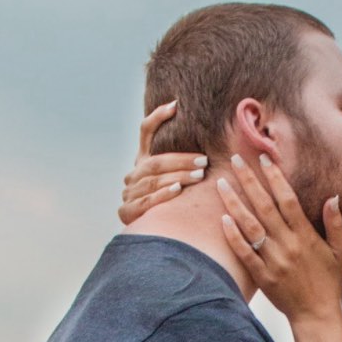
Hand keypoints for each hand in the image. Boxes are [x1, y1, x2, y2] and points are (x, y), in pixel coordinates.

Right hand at [118, 101, 208, 224]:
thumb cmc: (174, 203)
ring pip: (154, 180)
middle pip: (156, 161)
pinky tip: (177, 190)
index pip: (145, 131)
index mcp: (142, 160)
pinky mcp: (127, 212)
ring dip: (178, 176)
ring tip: (198, 175)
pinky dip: (162, 194)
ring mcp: (129, 193)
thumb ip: (187, 162)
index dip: (158, 117)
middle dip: (182, 160)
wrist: (151, 236)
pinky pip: (146, 200)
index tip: (176, 105)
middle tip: (204, 161)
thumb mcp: (177, 179)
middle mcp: (133, 174)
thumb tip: (214, 142)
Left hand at [218, 155, 341, 322]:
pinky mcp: (262, 276)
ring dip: (234, 204)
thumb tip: (332, 197)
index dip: (275, 177)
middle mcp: (288, 245)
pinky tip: (223, 220)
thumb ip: (335, 224)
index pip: (287, 200)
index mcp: (306, 236)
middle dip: (249, 181)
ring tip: (221, 185)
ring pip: (250, 227)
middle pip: (264, 207)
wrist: (318, 317)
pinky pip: (244, 253)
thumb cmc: (331, 283)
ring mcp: (273, 261)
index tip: (263, 159)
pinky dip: (233, 237)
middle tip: (235, 160)